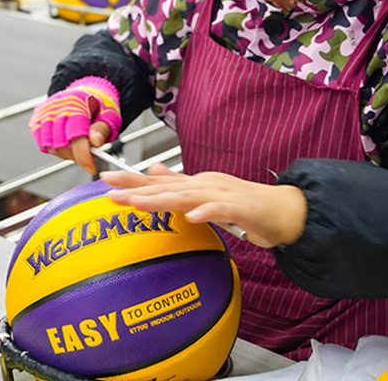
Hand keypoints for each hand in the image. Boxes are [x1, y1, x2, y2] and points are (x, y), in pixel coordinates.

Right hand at [28, 76, 121, 173]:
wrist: (87, 92)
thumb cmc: (99, 105)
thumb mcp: (109, 115)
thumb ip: (102, 129)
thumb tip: (96, 141)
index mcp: (77, 104)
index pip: (76, 135)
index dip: (83, 155)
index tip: (91, 167)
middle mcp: (57, 107)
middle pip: (61, 144)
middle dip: (76, 155)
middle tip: (87, 154)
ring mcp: (44, 113)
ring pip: (49, 146)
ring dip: (64, 153)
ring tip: (77, 146)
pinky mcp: (36, 119)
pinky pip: (42, 143)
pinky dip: (54, 149)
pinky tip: (65, 142)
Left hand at [102, 165, 307, 247]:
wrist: (283, 209)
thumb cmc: (245, 204)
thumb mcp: (208, 194)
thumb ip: (182, 185)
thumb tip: (155, 172)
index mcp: (196, 184)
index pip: (159, 182)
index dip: (132, 181)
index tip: (104, 180)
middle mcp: (204, 184)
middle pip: (166, 186)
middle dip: (136, 188)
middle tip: (108, 189)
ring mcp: (221, 194)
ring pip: (186, 196)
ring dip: (161, 199)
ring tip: (137, 203)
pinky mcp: (239, 207)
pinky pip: (221, 210)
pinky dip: (206, 212)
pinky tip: (192, 217)